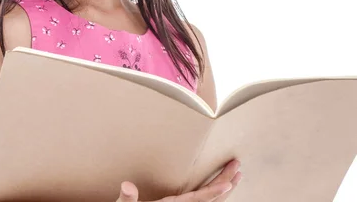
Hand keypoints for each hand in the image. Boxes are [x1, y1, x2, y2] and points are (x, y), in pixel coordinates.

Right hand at [115, 159, 241, 201]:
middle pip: (211, 198)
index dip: (213, 192)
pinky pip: (203, 200)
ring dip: (225, 187)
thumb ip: (127, 199)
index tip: (228, 183)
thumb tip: (127, 187)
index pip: (198, 199)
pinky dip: (215, 192)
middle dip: (226, 181)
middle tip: (238, 167)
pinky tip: (220, 186)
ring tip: (237, 175)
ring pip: (211, 201)